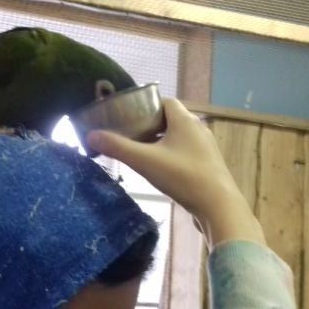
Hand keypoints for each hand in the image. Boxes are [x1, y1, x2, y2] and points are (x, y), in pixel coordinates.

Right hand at [86, 99, 264, 247]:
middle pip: (171, 120)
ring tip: (141, 154)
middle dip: (150, 126)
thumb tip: (90, 136)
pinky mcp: (208, 166)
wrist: (218, 206)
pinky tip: (161, 171)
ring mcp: (205, 149)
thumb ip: (117, 147)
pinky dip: (172, 156)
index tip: (128, 117)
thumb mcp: (145, 161)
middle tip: (129, 137)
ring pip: (179, 138)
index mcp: (185, 120)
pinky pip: (186, 154)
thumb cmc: (182, 177)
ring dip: (161, 143)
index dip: (146, 106)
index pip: (164, 102)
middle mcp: (198, 129)